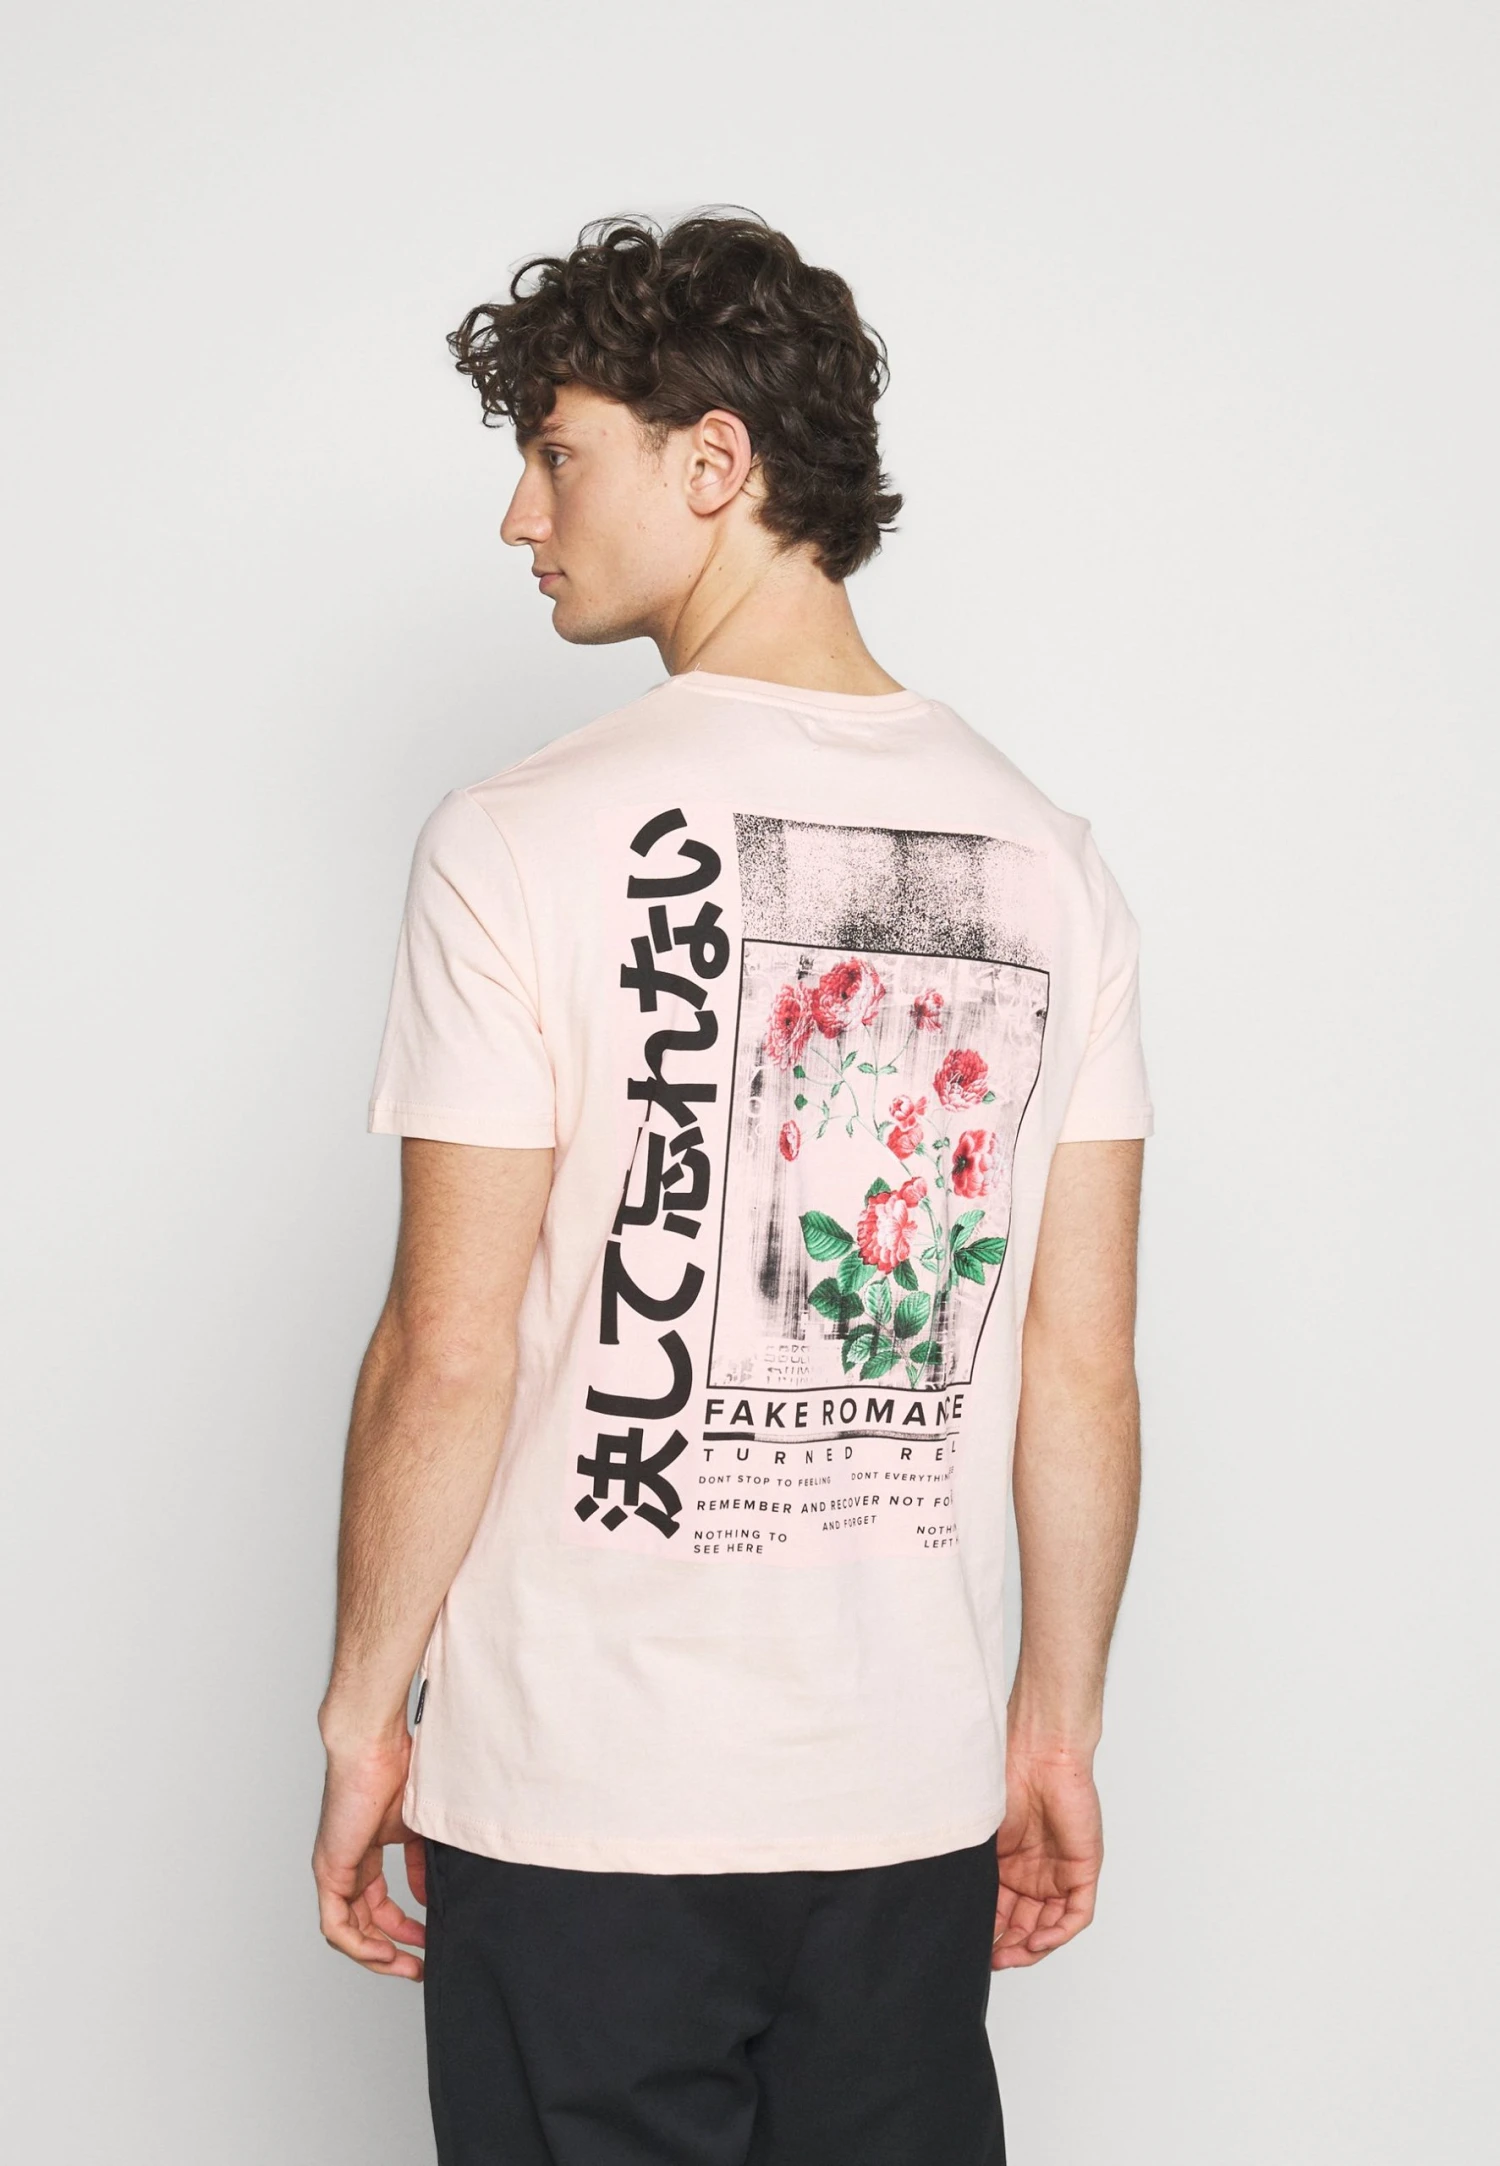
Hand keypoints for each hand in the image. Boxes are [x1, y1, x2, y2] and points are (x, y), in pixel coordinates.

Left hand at [312, 1730, 426, 1981]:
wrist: (373, 1745)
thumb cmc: (397, 1768)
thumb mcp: (418, 1827)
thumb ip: (421, 1864)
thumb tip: (428, 1898)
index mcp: (366, 1851)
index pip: (379, 1903)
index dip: (403, 1927)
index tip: (428, 1940)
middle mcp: (347, 1864)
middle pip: (364, 1922)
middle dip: (393, 1949)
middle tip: (419, 1967)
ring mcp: (335, 1869)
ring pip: (348, 1930)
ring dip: (376, 1955)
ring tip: (406, 1967)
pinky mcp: (329, 1871)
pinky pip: (335, 1924)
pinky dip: (359, 1945)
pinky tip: (384, 1954)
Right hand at [991, 1744, 1103, 1969]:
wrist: (1040, 1755)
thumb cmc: (1006, 1780)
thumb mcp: (981, 1835)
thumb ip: (973, 1870)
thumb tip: (952, 1904)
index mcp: (1008, 1864)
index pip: (1001, 1911)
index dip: (989, 1933)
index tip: (971, 1947)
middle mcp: (1034, 1873)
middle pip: (1025, 1925)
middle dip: (1008, 1948)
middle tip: (992, 1960)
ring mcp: (1060, 1873)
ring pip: (1049, 1926)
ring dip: (1031, 1947)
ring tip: (1010, 1956)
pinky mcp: (1083, 1871)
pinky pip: (1075, 1915)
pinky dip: (1057, 1933)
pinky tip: (1037, 1940)